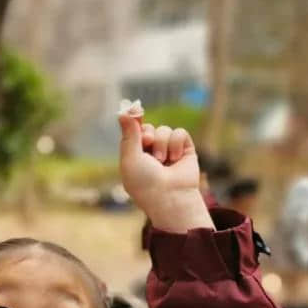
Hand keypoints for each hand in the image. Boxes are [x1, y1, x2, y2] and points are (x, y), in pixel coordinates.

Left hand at [118, 114, 212, 232]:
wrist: (170, 196)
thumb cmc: (145, 182)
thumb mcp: (130, 158)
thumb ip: (129, 134)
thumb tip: (123, 112)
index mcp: (134, 156)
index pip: (133, 132)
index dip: (134, 122)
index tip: (136, 110)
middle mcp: (151, 153)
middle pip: (149, 128)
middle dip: (148, 134)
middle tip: (148, 144)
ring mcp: (168, 151)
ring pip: (164, 129)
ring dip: (162, 143)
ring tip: (163, 161)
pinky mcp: (185, 150)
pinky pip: (180, 132)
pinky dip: (177, 143)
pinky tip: (176, 159)